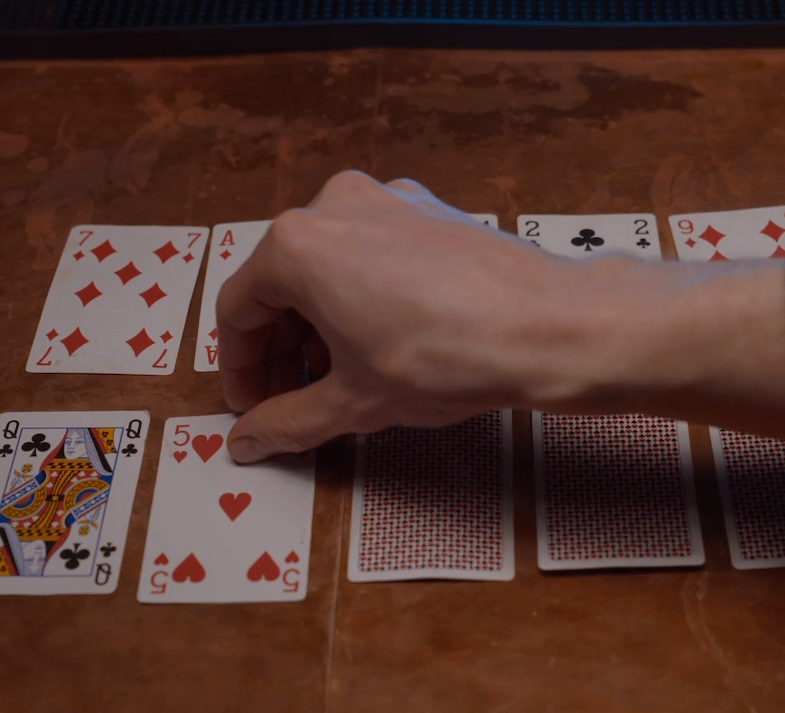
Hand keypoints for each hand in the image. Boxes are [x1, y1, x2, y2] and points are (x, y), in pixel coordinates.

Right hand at [216, 171, 576, 461]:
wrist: (546, 326)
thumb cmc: (448, 354)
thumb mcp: (355, 401)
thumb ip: (289, 420)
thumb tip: (249, 439)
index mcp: (298, 244)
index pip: (238, 309)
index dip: (240, 367)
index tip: (252, 404)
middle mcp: (336, 206)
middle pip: (281, 283)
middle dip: (279, 348)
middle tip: (289, 399)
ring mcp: (387, 201)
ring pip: (327, 266)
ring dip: (319, 324)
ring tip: (337, 378)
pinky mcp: (428, 211)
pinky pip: (371, 253)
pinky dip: (360, 297)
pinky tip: (380, 343)